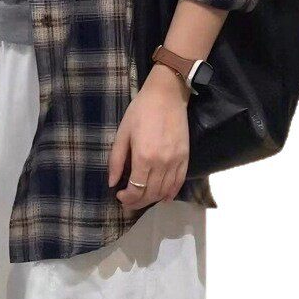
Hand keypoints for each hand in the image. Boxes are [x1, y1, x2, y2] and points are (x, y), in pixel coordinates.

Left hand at [107, 63, 190, 208]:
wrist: (166, 96)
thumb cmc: (140, 111)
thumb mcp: (122, 133)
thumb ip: (117, 160)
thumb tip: (112, 182)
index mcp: (143, 157)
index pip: (136, 189)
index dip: (127, 198)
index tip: (119, 196)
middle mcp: (162, 163)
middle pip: (150, 193)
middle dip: (138, 202)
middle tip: (128, 202)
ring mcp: (176, 161)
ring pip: (165, 191)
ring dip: (152, 199)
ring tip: (142, 200)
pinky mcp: (186, 158)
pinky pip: (179, 182)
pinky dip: (171, 193)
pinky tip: (163, 197)